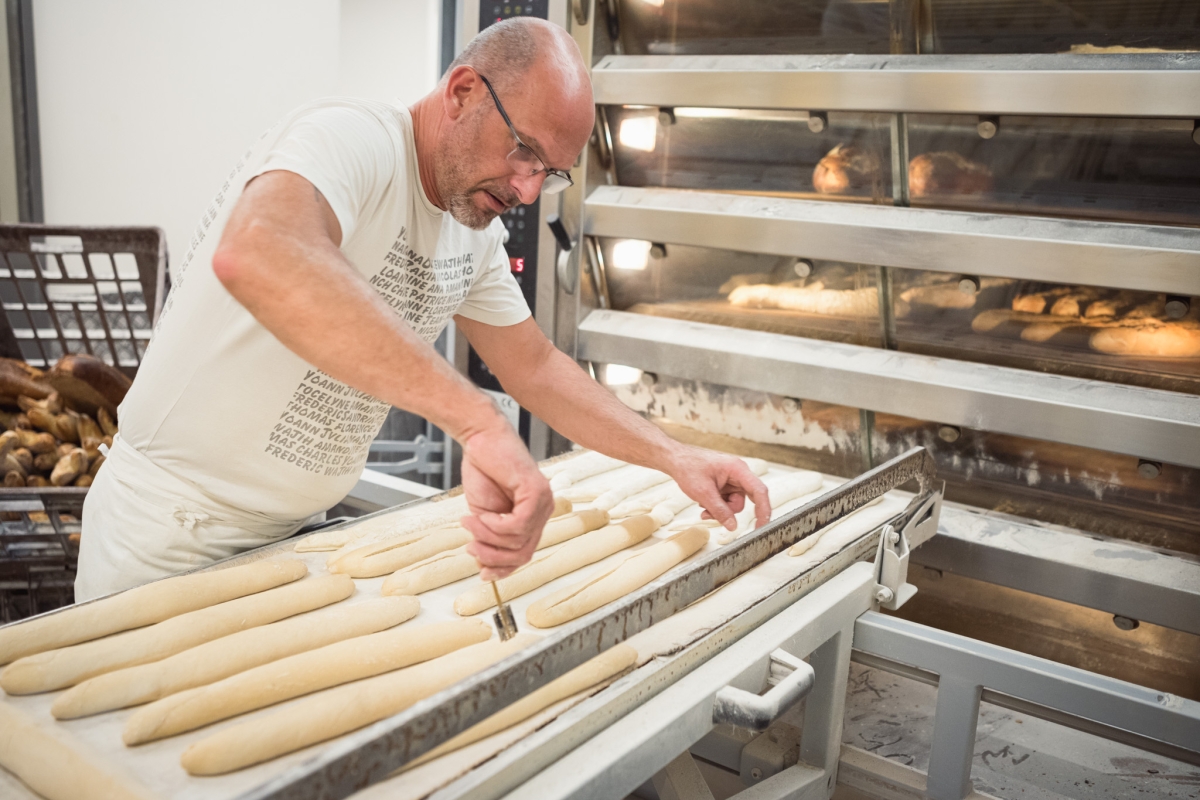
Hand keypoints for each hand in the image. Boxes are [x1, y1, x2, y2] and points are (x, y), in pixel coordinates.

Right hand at [459, 418, 554, 579]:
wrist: (481, 438)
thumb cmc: (483, 469)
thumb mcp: (484, 514)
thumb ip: (489, 538)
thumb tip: (485, 565)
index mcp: (533, 515)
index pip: (524, 553)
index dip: (502, 568)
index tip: (482, 572)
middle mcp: (543, 510)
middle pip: (523, 554)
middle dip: (493, 557)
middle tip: (471, 547)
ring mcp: (543, 501)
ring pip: (518, 542)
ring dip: (488, 537)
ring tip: (471, 523)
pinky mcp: (537, 492)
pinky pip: (517, 526)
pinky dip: (495, 526)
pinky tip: (483, 515)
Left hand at [666, 445, 770, 531]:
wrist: (675, 460)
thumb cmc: (688, 467)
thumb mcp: (703, 493)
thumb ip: (719, 510)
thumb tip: (733, 526)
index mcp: (738, 469)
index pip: (759, 491)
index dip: (764, 510)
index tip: (762, 525)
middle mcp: (738, 474)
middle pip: (743, 500)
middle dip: (728, 511)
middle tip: (712, 515)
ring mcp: (731, 480)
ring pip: (733, 504)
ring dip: (719, 510)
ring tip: (703, 506)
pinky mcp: (724, 485)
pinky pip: (726, 502)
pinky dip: (716, 506)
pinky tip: (703, 503)